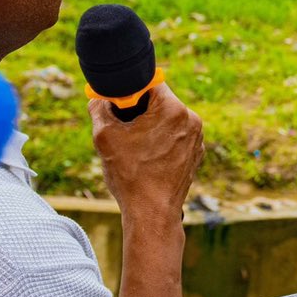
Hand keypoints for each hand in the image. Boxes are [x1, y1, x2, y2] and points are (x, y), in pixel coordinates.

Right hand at [88, 82, 204, 217]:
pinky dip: (161, 141)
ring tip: (134, 147)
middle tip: (122, 128)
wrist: (152, 213)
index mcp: (173, 109)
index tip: (118, 104)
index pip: (149, 83)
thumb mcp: (105, 136)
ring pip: (167, 120)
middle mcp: (191, 119)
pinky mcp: (196, 153)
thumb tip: (98, 98)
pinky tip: (147, 158)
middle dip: (139, 111)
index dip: (129, 91)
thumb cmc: (130, 175)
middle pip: (159, 102)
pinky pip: (176, 136)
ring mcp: (197, 137)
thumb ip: (100, 109)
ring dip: (150, 126)